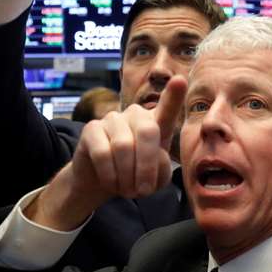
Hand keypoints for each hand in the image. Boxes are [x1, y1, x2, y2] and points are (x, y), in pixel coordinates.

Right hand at [27, 77, 186, 230]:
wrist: (100, 182)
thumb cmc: (133, 175)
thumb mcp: (154, 178)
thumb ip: (161, 168)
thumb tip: (154, 158)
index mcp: (156, 123)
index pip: (167, 106)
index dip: (174, 95)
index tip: (180, 80)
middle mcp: (136, 115)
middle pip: (148, 132)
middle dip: (147, 167)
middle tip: (142, 191)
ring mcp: (112, 118)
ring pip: (124, 147)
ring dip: (127, 176)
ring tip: (126, 190)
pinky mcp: (91, 129)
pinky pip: (103, 153)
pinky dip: (110, 175)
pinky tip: (110, 183)